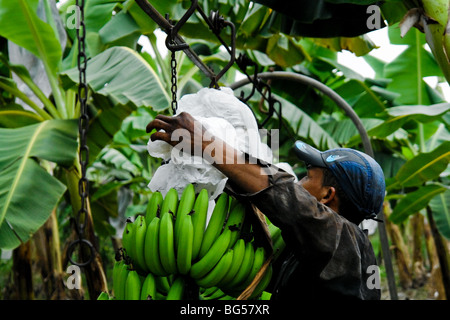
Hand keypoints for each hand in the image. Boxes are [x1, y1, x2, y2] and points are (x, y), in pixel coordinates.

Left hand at [146, 112, 269, 192]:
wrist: (206, 145)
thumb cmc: (207, 140)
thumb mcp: (201, 128)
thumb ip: (196, 127)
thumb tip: (202, 131)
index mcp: (185, 115)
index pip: (174, 115)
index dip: (170, 121)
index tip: (168, 126)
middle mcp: (177, 119)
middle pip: (162, 116)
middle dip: (157, 121)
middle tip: (153, 127)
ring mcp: (173, 127)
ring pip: (155, 122)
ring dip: (150, 126)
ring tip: (148, 131)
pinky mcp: (170, 137)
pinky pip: (157, 135)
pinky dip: (153, 137)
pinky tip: (152, 140)